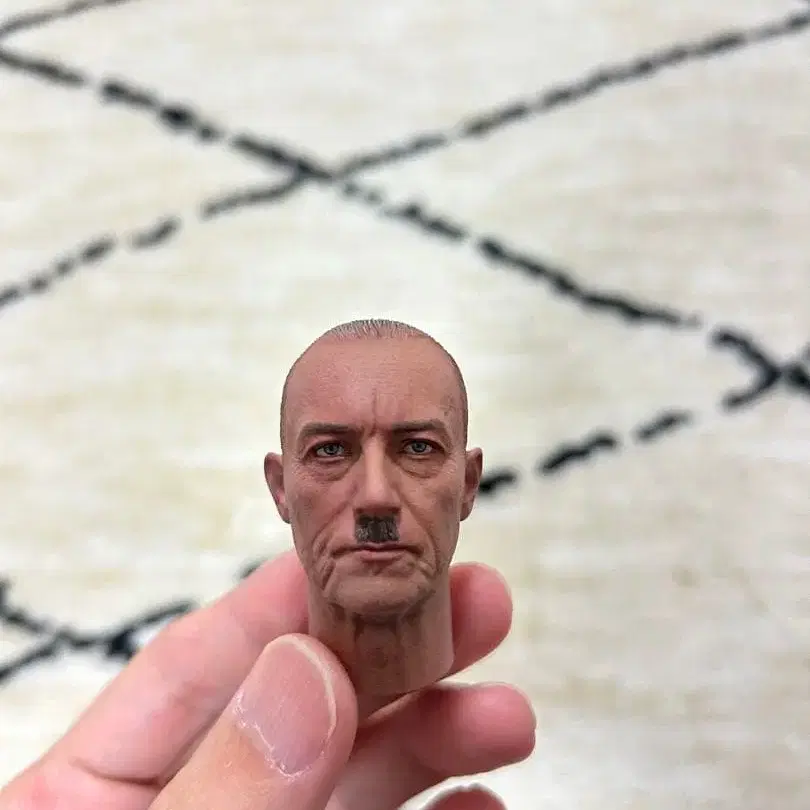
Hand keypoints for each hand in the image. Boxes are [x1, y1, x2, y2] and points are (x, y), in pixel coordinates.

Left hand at [1, 551, 535, 808]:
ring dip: (439, 736)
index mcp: (95, 795)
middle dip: (399, 653)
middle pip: (305, 710)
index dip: (289, 598)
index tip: (363, 555)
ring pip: (358, 778)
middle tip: (476, 601)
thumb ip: (221, 783)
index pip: (201, 664)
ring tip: (505, 712)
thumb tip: (308, 669)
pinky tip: (482, 802)